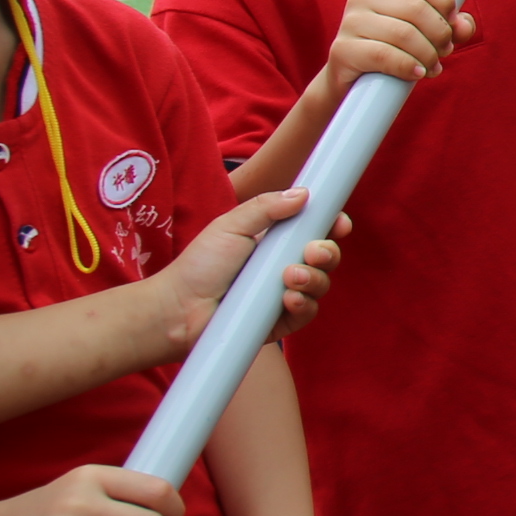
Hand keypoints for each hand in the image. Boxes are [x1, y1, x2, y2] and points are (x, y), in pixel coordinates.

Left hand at [151, 186, 343, 348]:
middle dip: (328, 252)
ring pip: (322, 285)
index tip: (338, 222)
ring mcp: (286, 294)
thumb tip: (304, 194)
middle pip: (327, 257)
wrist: (177, 308)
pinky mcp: (281, 321)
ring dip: (314, 279)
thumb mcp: (230, 226)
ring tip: (290, 278)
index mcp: (277, 241)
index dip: (333, 226)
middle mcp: (286, 266)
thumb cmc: (199, 265)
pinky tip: (289, 299)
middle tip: (312, 252)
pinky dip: (304, 304)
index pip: (317, 230)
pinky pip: (308, 313)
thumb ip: (265, 207)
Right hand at [321, 0, 468, 100]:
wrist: (353, 81)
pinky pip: (383, 55)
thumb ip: (451, 26)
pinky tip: (416, 73)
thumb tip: (464, 26)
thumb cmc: (394, 50)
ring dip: (427, 54)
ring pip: (403, 33)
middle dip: (440, 34)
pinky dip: (407, 66)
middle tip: (443, 52)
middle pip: (417, 9)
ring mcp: (350, 22)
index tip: (452, 24)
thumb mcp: (424, 34)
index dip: (446, 4)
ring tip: (431, 66)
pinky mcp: (342, 50)